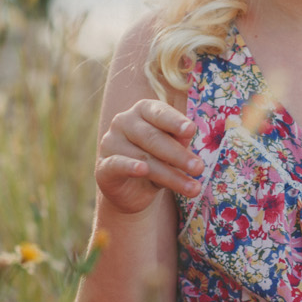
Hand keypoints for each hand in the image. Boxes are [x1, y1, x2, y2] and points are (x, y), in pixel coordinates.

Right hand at [95, 99, 201, 213]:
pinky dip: (130, 167)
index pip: (160, 113)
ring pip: (143, 158)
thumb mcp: (173, 150)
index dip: (175, 121)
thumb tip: (187, 133)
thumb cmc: (158, 160)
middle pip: (153, 137)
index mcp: (143, 111)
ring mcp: (111, 143)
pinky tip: (143, 170)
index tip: (191, 130)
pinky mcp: (103, 166)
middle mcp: (124, 122)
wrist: (132, 190)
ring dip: (171, 175)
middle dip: (178, 155)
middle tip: (199, 168)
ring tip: (192, 188)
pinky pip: (117, 164)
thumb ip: (179, 140)